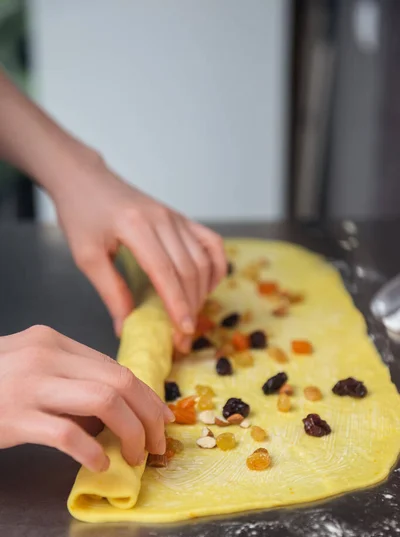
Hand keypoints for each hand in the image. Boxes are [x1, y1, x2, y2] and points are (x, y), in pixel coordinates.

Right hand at [0, 325, 174, 471]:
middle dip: (148, 415)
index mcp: (54, 341)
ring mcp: (30, 384)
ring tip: (136, 455)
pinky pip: (68, 434)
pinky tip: (100, 464)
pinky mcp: (15, 416)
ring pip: (104, 401)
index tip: (160, 417)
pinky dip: (92, 451)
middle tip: (158, 443)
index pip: (116, 367)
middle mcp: (46, 356)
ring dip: (131, 432)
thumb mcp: (31, 368)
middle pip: (119, 382)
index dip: (147, 395)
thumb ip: (69, 379)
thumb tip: (117, 410)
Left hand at [52, 153, 226, 351]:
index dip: (177, 305)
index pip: (166, 272)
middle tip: (183, 336)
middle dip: (190, 306)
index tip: (183, 332)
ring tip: (190, 316)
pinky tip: (207, 286)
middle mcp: (163, 219)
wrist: (86, 180)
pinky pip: (211, 242)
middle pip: (189, 269)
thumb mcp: (86, 256)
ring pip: (203, 259)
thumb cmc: (81, 215)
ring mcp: (176, 216)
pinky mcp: (181, 217)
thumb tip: (126, 327)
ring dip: (201, 292)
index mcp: (136, 226)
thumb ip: (110, 291)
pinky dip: (215, 266)